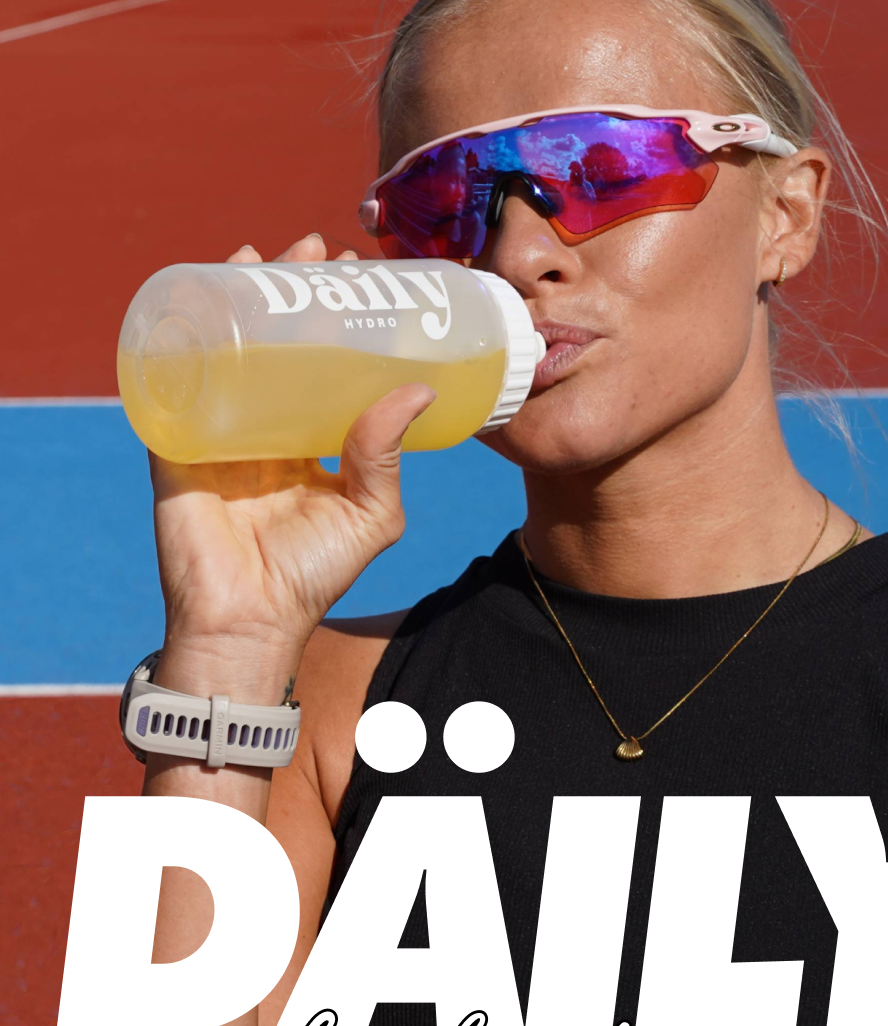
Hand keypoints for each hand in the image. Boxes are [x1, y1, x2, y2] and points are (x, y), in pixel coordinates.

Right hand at [148, 233, 435, 667]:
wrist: (247, 619)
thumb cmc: (313, 575)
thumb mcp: (371, 515)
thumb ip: (388, 455)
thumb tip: (419, 388)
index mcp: (309, 441)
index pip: (326, 364)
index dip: (340, 319)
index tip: (361, 274)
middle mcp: (264, 426)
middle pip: (278, 341)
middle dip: (294, 290)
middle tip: (318, 250)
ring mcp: (217, 428)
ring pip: (228, 345)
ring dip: (241, 294)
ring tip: (265, 254)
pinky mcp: (176, 439)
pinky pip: (173, 375)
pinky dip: (183, 331)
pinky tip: (202, 292)